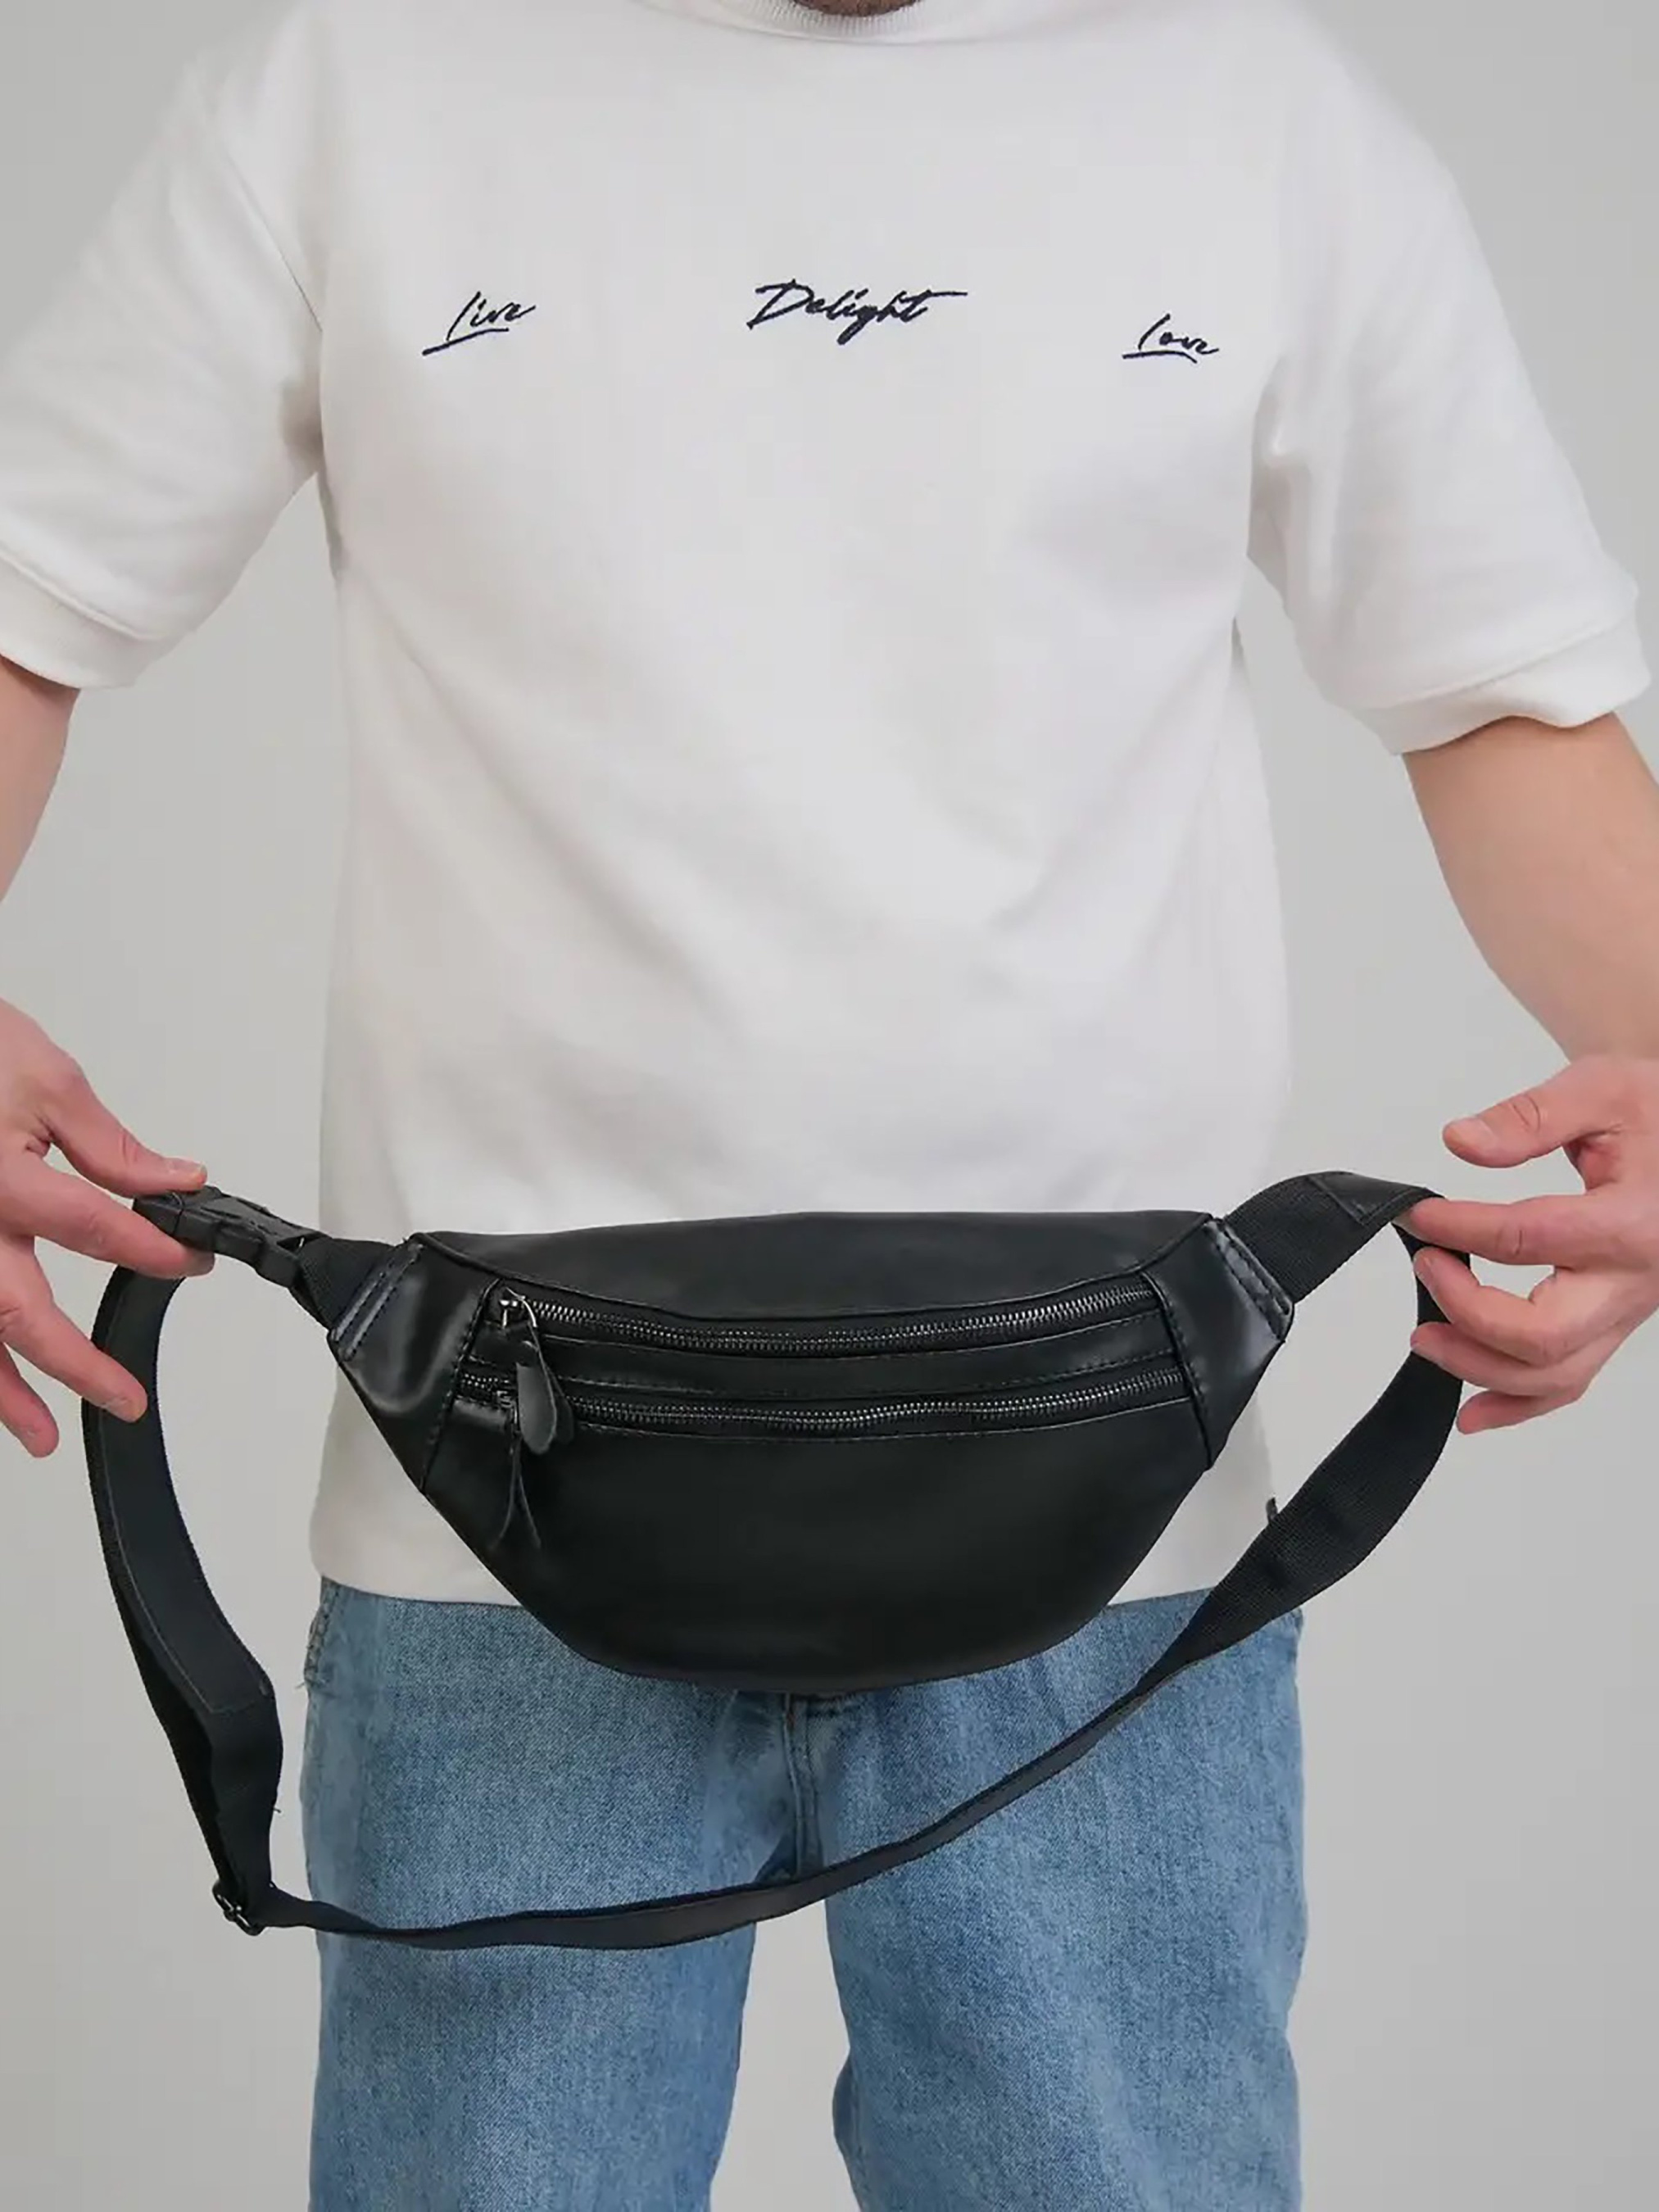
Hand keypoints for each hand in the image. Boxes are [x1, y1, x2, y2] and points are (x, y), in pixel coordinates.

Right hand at [0, 997, 214, 1455]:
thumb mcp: (45, 1078)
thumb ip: (109, 1145)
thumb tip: (176, 1180)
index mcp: (2, 1175)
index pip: (93, 1228)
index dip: (153, 1251)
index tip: (191, 1263)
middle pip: (19, 1310)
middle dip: (74, 1364)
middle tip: (123, 1398)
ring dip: (2, 1389)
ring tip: (42, 1435)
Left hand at [1400, 1054, 1658, 1433]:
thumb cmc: (1656, 1112)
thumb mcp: (1602, 1090)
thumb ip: (1529, 1118)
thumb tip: (1461, 1142)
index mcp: (1635, 1221)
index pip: (1531, 1238)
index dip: (1461, 1228)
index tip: (1417, 1214)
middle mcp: (1635, 1281)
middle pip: (1544, 1334)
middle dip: (1467, 1310)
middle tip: (1426, 1264)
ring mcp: (1627, 1311)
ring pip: (1553, 1374)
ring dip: (1479, 1367)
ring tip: (1425, 1336)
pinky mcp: (1615, 1323)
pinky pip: (1570, 1382)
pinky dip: (1518, 1405)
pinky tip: (1472, 1411)